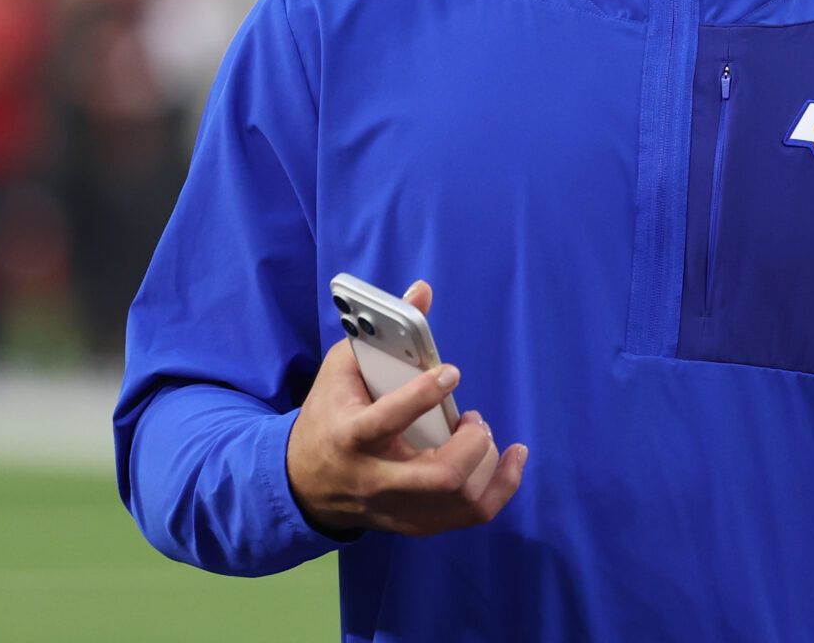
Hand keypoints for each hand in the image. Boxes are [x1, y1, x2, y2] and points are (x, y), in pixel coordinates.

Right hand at [286, 280, 527, 537]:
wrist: (303, 483)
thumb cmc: (329, 415)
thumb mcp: (341, 369)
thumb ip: (379, 331)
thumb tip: (423, 290)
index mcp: (350, 436)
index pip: (388, 421)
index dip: (424, 395)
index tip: (451, 372)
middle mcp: (375, 479)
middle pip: (441, 477)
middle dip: (472, 444)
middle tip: (473, 418)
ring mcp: (397, 508)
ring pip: (462, 500)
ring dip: (489, 463)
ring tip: (481, 432)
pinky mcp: (415, 523)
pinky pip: (471, 514)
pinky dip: (501, 485)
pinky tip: (511, 458)